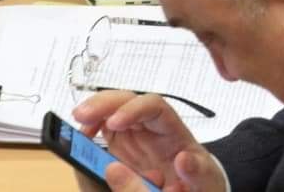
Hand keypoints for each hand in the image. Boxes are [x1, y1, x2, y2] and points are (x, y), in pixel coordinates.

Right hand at [73, 91, 225, 191]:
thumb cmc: (204, 184)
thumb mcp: (206, 181)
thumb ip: (194, 172)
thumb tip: (180, 160)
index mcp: (175, 132)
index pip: (155, 106)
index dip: (133, 109)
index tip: (115, 122)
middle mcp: (153, 128)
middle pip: (128, 101)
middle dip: (104, 103)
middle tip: (81, 115)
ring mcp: (136, 135)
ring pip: (113, 111)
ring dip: (94, 112)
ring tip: (78, 123)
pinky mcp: (124, 147)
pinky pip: (105, 130)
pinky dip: (92, 129)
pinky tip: (82, 135)